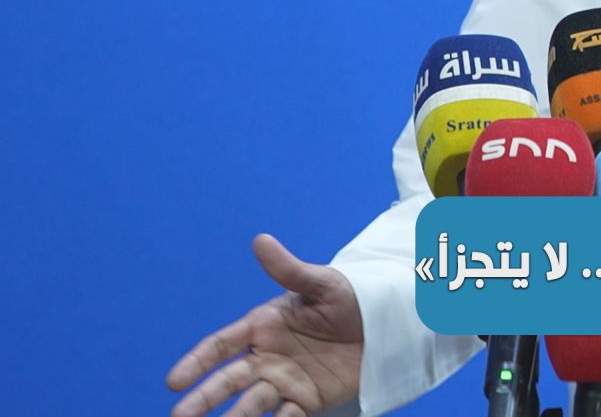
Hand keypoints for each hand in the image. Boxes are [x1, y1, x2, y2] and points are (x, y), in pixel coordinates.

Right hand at [167, 234, 363, 416]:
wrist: (386, 321)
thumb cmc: (350, 297)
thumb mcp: (321, 283)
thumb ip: (289, 269)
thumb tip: (261, 240)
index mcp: (262, 326)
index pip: (220, 346)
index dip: (196, 362)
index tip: (174, 381)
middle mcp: (266, 357)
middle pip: (227, 381)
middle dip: (202, 399)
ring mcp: (284, 380)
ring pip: (251, 404)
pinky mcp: (307, 400)